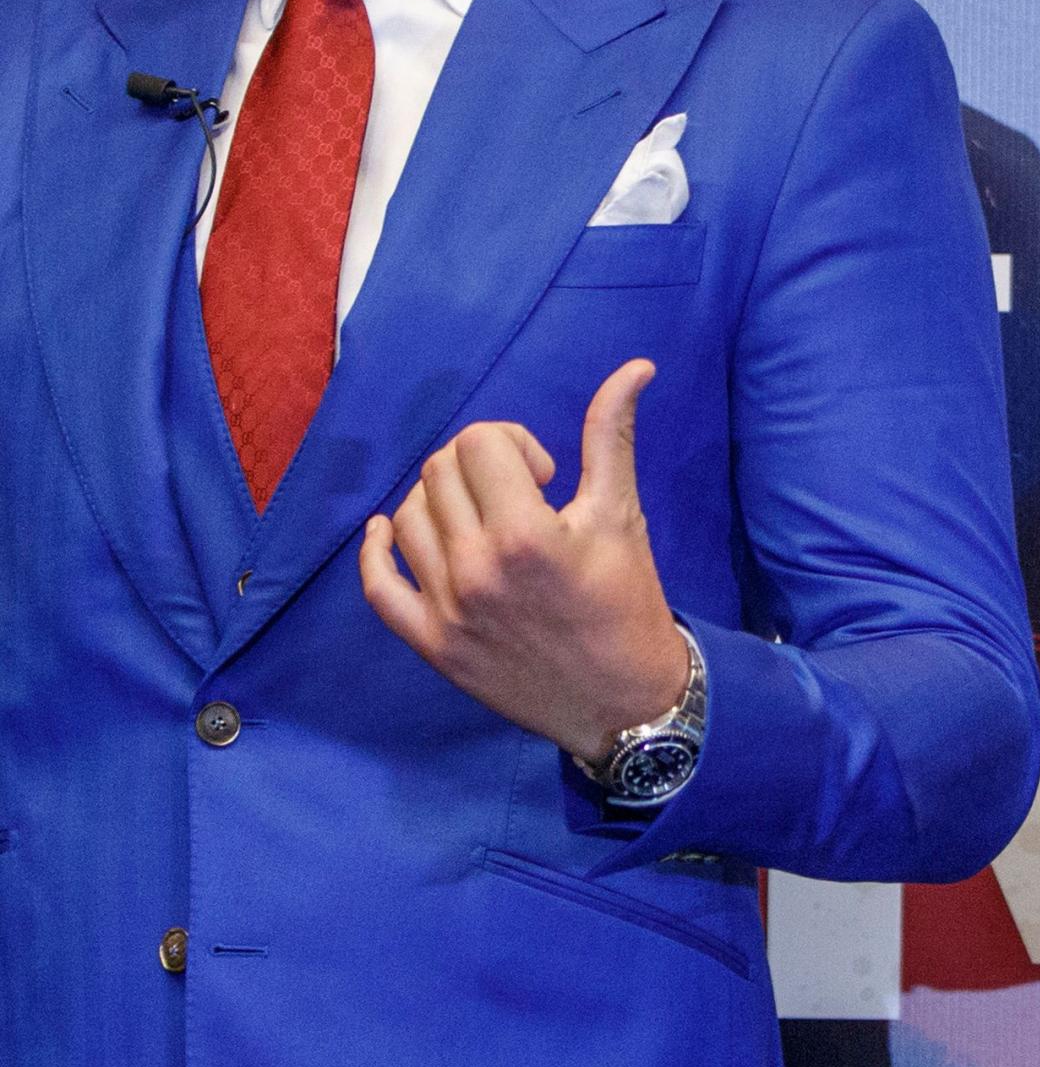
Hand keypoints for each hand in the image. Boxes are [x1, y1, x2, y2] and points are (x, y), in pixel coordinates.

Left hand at [358, 359, 689, 762]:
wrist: (624, 700)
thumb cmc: (628, 600)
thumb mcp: (622, 513)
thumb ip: (612, 435)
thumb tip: (636, 366)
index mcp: (525, 533)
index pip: (480, 443)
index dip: (515, 444)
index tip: (547, 475)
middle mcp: (475, 568)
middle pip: (440, 471)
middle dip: (478, 466)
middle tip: (519, 495)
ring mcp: (446, 609)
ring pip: (407, 517)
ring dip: (441, 500)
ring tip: (482, 519)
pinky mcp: (431, 645)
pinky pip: (377, 587)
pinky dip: (375, 550)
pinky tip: (387, 531)